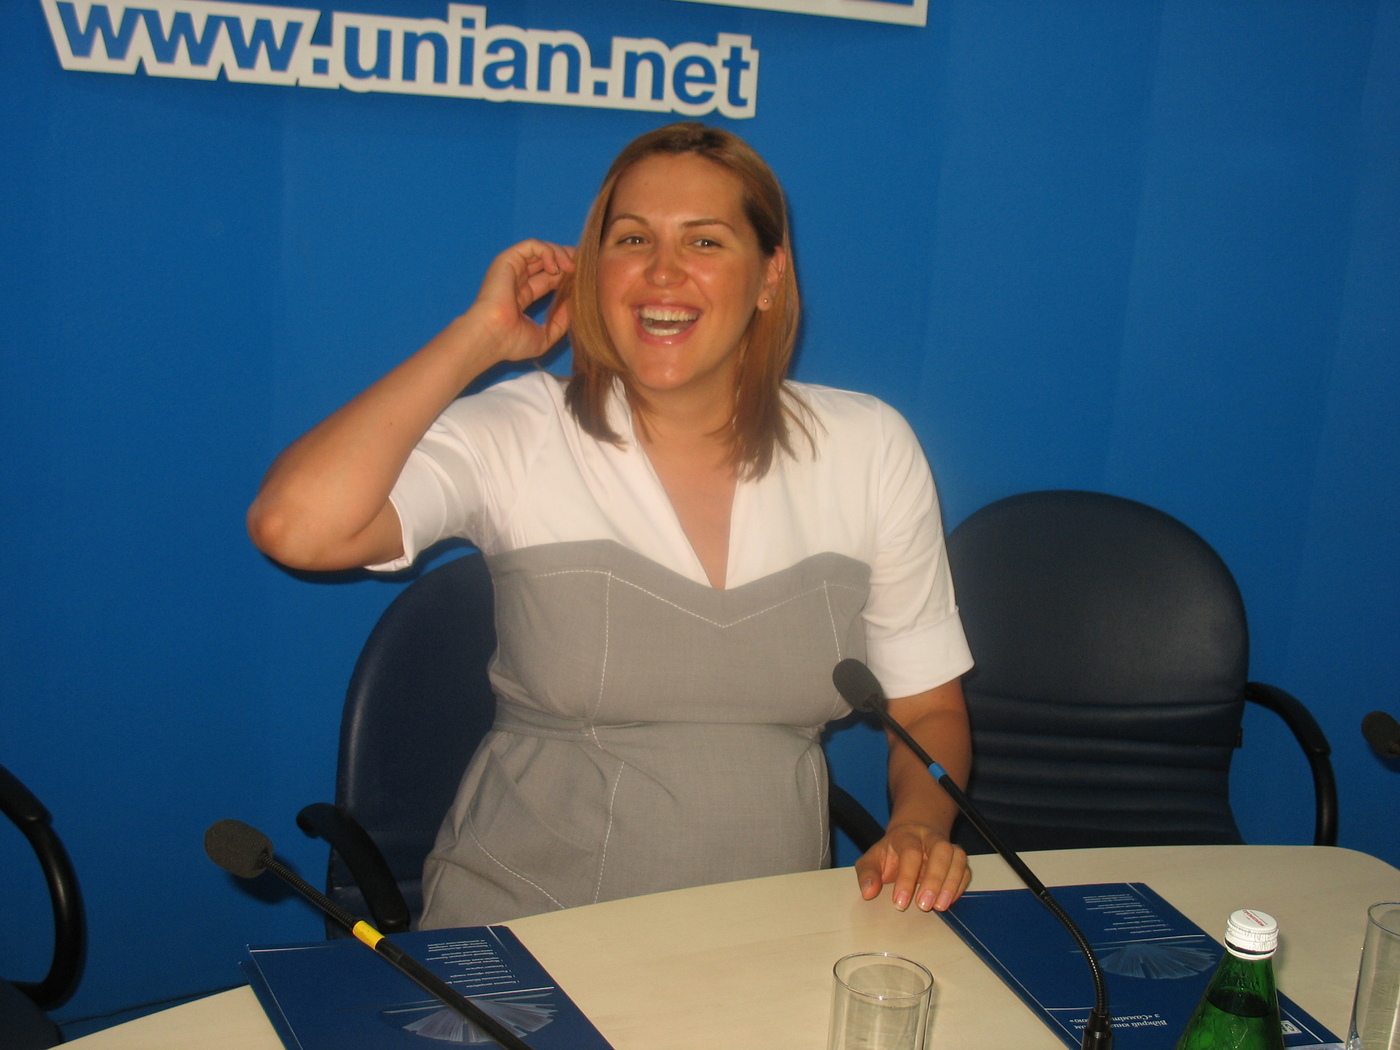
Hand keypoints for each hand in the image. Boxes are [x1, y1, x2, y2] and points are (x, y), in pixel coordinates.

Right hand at [463, 239, 575, 364]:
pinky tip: (556, 267)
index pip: (548, 280)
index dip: (566, 277)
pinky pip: (532, 246)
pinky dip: (548, 251)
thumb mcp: (545, 335)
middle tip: (584, 267)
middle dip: (567, 261)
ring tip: (571, 268)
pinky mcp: (508, 260)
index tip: (583, 281)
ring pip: (540, 251)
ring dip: (560, 254)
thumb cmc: (512, 342)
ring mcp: (511, 269)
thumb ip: (561, 320)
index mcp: (521, 297)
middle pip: (546, 262)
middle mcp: (516, 281)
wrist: (492, 337)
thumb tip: (575, 304)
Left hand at [854, 822, 970, 912]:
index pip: (910, 852)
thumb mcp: (872, 859)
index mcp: (907, 835)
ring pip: (957, 857)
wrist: (912, 834)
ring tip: (939, 906)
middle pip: (940, 850)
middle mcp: (930, 837)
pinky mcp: (958, 859)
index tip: (899, 903)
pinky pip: (965, 869)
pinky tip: (948, 901)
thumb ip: (867, 874)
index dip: (906, 878)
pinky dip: (959, 885)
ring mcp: (947, 846)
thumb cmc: (891, 852)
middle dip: (934, 879)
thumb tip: (868, 892)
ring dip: (951, 883)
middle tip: (924, 905)